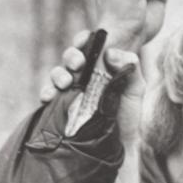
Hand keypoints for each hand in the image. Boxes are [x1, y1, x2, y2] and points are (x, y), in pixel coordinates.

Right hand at [40, 30, 145, 147]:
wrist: (122, 143)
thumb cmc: (128, 114)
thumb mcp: (136, 88)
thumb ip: (130, 67)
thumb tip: (110, 53)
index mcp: (100, 66)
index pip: (88, 45)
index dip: (84, 39)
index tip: (85, 41)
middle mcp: (83, 75)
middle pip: (71, 58)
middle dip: (72, 57)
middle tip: (79, 64)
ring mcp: (71, 91)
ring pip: (57, 75)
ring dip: (58, 74)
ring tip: (65, 83)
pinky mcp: (61, 107)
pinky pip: (49, 96)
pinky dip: (46, 93)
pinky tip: (48, 97)